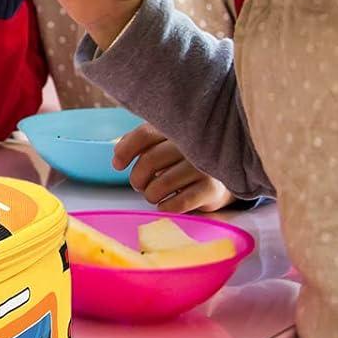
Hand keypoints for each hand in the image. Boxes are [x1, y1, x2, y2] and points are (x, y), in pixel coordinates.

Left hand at [114, 124, 234, 211]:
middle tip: (138, 185)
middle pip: (149, 160)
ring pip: (160, 184)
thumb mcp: (162, 145)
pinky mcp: (211, 188)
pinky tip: (165, 204)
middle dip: (137, 178)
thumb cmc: (182, 162)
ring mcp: (203, 166)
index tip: (117, 165)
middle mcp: (191, 145)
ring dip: (150, 194)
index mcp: (176, 130)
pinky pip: (177, 203)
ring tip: (153, 195)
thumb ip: (139, 144)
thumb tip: (117, 154)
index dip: (126, 150)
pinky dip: (165, 206)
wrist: (220, 180)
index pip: (145, 134)